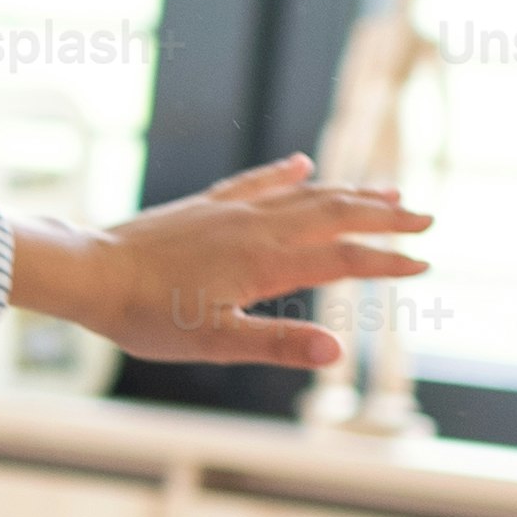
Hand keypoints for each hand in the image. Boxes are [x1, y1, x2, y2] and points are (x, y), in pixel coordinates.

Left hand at [30, 154, 428, 367]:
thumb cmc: (146, 315)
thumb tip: (336, 352)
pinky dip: (288, 174)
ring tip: (386, 190)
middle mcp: (256, 227)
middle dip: (384, 215)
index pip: (343, 259)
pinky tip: (303, 164)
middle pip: (335, 213)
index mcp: (265, 262)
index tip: (423, 264)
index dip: (385, 262)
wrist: (89, 272)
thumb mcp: (213, 342)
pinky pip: (258, 182)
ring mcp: (231, 210)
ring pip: (304, 194)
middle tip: (426, 217)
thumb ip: (276, 344)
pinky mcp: (206, 206)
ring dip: (350, 192)